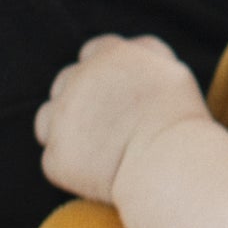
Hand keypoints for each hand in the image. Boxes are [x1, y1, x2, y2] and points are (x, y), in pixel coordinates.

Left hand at [34, 33, 203, 202]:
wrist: (168, 163)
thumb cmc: (180, 120)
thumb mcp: (171, 72)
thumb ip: (144, 58)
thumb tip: (132, 53)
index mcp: (109, 54)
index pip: (92, 53)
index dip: (101, 73)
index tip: (115, 94)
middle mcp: (78, 79)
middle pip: (65, 83)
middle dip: (80, 101)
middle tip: (108, 126)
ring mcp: (62, 118)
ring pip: (47, 119)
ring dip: (65, 130)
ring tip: (98, 150)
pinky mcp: (56, 156)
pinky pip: (57, 160)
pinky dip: (72, 167)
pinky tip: (99, 175)